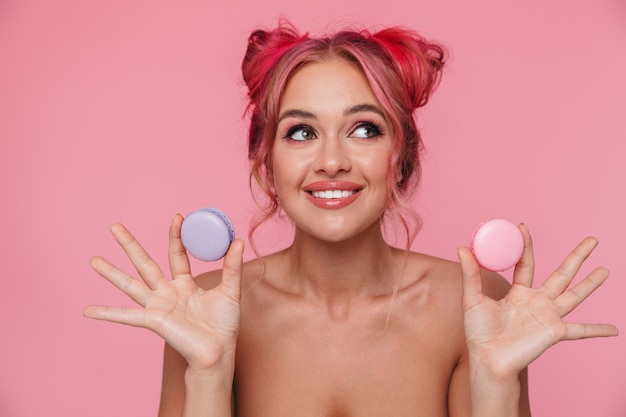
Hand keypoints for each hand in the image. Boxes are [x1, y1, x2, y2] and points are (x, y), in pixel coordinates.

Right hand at [84, 214, 243, 371]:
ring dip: (111, 273)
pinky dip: (106, 313)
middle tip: (114, 226)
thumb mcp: (231, 291)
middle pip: (144, 263)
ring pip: (130, 284)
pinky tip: (87, 311)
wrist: (218, 352)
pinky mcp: (152, 320)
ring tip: (94, 260)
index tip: (177, 216)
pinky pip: (126, 316)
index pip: (176, 254)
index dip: (176, 236)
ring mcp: (157, 306)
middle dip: (130, 245)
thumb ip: (232, 266)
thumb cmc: (224, 325)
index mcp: (185, 284)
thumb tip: (239, 240)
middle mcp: (167, 292)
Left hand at [457, 224, 617, 381]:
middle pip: (562, 274)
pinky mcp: (555, 331)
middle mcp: (537, 302)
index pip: (526, 263)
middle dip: (577, 257)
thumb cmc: (479, 334)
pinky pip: (581, 330)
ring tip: (605, 270)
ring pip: (575, 294)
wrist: (488, 360)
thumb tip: (461, 247)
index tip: (523, 226)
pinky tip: (615, 331)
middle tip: (592, 240)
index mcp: (518, 293)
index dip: (525, 245)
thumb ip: (470, 274)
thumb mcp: (472, 299)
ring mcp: (548, 316)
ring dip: (591, 283)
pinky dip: (598, 330)